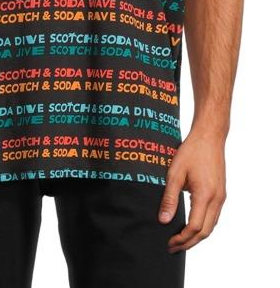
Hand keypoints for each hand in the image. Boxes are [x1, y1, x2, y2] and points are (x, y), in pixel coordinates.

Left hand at [158, 131, 226, 252]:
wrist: (209, 137)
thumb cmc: (191, 151)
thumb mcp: (175, 173)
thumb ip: (169, 198)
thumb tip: (163, 220)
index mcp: (205, 195)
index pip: (195, 227)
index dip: (182, 239)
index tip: (169, 242)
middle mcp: (217, 199)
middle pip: (205, 232)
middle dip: (189, 243)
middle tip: (172, 247)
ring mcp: (221, 196)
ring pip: (211, 226)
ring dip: (197, 236)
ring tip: (180, 240)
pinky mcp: (221, 193)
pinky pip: (214, 217)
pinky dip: (203, 226)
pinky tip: (192, 226)